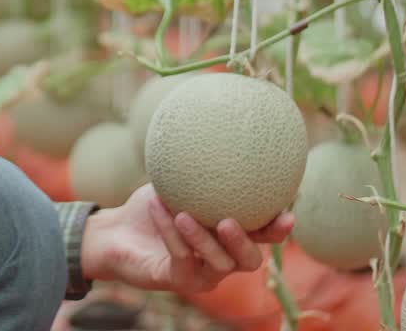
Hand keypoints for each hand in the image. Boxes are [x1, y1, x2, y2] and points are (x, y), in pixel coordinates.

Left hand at [80, 184, 293, 295]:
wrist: (117, 230)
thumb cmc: (152, 205)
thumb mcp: (176, 181)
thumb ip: (198, 166)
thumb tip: (217, 126)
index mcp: (229, 235)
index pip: (263, 236)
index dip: (279, 229)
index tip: (288, 213)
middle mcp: (222, 258)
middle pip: (249, 261)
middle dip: (245, 243)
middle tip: (230, 221)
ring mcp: (201, 273)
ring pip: (217, 264)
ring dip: (201, 238)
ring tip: (185, 215)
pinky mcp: (177, 280)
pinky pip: (180, 257)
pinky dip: (169, 231)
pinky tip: (159, 206)